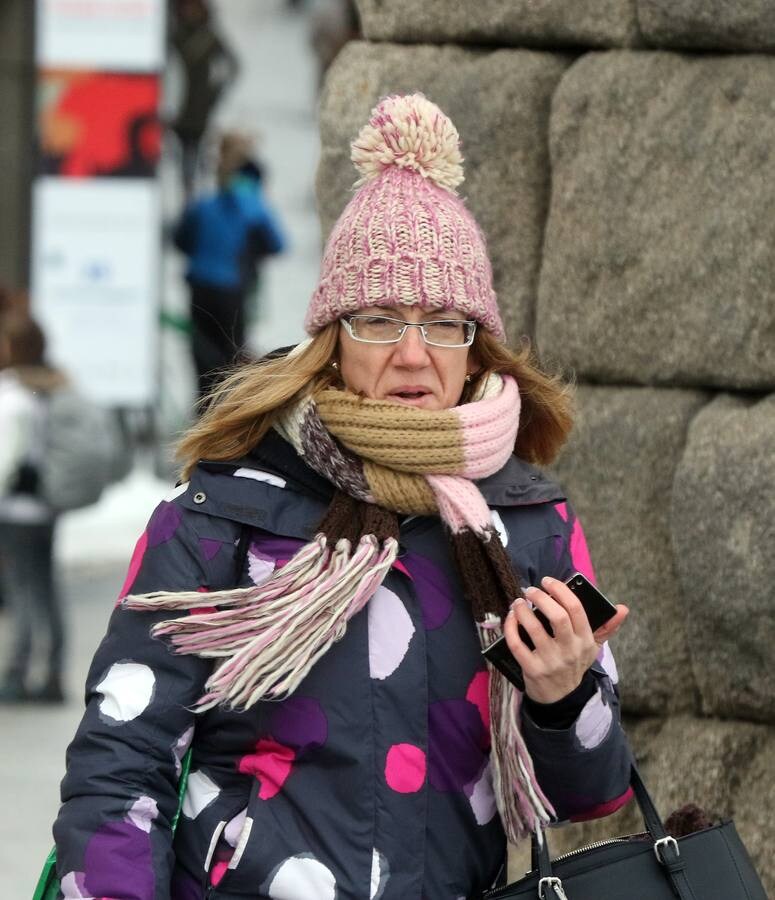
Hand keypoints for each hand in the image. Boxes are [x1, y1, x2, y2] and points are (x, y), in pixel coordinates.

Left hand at [502, 576, 628, 703]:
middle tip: (530, 590)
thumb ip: (606, 627)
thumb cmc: (575, 664)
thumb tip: (623, 608)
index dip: (560, 590)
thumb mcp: (593, 647)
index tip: (547, 581)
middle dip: (541, 598)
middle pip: (557, 616)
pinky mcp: (532, 669)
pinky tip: (511, 618)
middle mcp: (569, 650)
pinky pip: (517, 644)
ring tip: (518, 603)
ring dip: (522, 611)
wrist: (562, 698)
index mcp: (584, 640)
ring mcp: (550, 660)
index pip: (576, 609)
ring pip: (534, 628)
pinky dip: (510, 628)